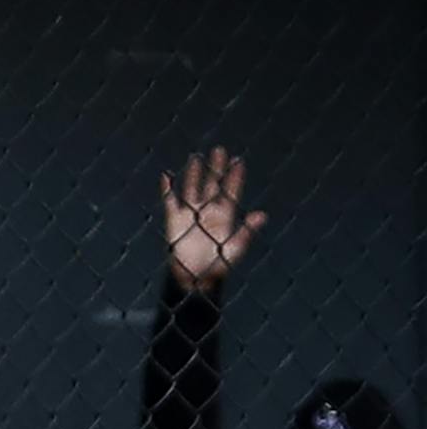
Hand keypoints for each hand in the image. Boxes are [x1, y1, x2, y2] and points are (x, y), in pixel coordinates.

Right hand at [161, 147, 266, 291]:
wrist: (194, 277)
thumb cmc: (217, 266)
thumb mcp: (235, 249)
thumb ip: (247, 231)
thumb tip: (262, 215)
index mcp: (225, 217)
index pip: (231, 192)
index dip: (234, 177)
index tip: (238, 161)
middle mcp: (208, 212)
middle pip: (212, 185)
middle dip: (216, 169)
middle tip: (219, 150)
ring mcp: (191, 215)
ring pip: (193, 188)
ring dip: (194, 174)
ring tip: (196, 157)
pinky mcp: (174, 220)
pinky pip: (170, 201)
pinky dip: (167, 189)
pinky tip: (166, 177)